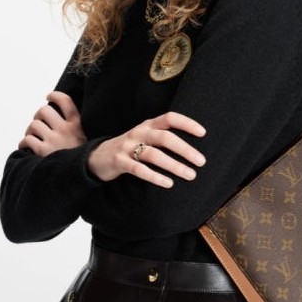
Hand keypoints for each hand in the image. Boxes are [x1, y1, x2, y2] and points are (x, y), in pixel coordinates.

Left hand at [18, 91, 86, 156]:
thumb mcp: (88, 138)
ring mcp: (54, 140)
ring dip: (31, 130)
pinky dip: (24, 142)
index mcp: (77, 124)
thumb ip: (77, 128)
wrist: (86, 174)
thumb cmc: (85, 158)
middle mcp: (65, 129)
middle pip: (44, 110)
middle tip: (39, 122)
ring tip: (33, 136)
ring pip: (33, 125)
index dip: (54, 96)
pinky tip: (27, 146)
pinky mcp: (44, 151)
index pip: (64, 101)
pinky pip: (27, 140)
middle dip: (38, 116)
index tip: (49, 97)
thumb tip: (61, 117)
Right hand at [87, 111, 206, 187]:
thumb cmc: (130, 148)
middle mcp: (139, 133)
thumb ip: (164, 138)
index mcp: (148, 125)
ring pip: (153, 154)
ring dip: (174, 165)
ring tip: (190, 175)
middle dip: (185, 149)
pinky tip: (168, 183)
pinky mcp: (119, 162)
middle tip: (202, 162)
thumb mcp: (146, 138)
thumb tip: (194, 149)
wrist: (97, 157)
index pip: (169, 118)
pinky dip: (154, 176)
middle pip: (165, 137)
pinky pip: (138, 169)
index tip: (203, 133)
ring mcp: (128, 147)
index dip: (186, 123)